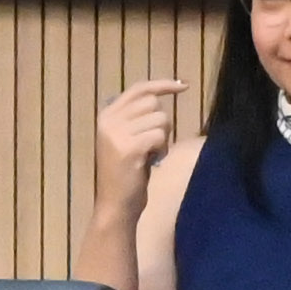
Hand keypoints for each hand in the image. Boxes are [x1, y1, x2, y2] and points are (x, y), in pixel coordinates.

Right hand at [87, 75, 187, 223]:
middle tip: (155, 144)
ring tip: (152, 155)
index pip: (139, 89)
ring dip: (163, 138)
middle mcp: (109, 120)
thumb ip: (135, 118)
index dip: (163, 85)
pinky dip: (163, 149)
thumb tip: (157, 97)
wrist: (115, 205)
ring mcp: (117, 134)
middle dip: (163, 122)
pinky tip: (153, 161)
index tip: (183, 85)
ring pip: (160, 119)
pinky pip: (160, 136)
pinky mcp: (129, 148)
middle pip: (153, 103)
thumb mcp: (126, 139)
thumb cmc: (126, 175)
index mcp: (106, 115)